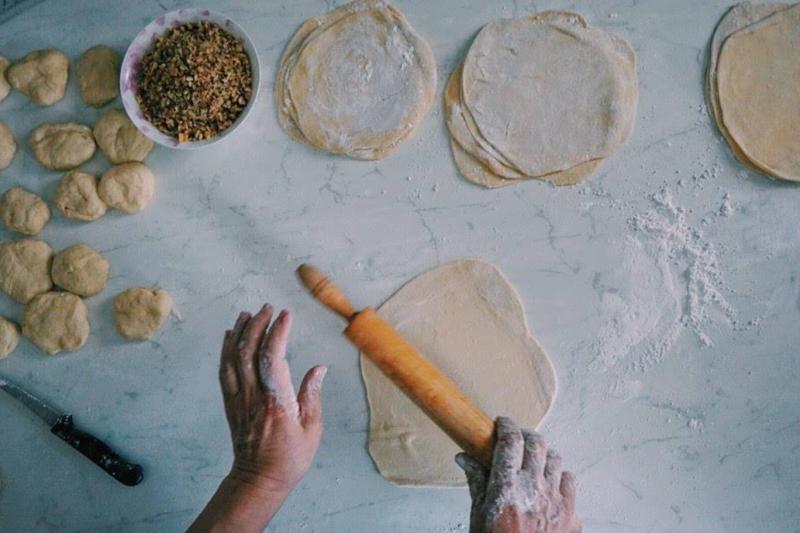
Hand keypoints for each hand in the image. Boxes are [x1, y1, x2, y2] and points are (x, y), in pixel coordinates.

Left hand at [189, 305, 326, 532]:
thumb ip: (312, 395)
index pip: (273, 358)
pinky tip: (231, 335)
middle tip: (269, 308)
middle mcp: (253, 397)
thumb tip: (318, 368)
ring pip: (233, 358)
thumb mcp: (312, 429)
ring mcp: (238, 399)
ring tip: (249, 313)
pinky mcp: (230, 403)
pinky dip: (226, 349)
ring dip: (240, 332)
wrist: (258, 480)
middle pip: (249, 352)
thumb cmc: (289, 458)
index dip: (278, 332)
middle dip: (258, 325)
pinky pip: (224, 371)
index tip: (286, 315)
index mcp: (276, 402)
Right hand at [456, 417, 577, 532]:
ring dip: (543, 455)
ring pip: (555, 459)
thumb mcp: (478, 516)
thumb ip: (476, 482)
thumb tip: (464, 458)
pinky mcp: (570, 513)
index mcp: (507, 487)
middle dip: (525, 435)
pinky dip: (560, 476)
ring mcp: (555, 500)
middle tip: (516, 438)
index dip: (506, 425)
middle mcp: (534, 488)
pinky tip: (549, 483)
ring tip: (532, 461)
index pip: (511, 441)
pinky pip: (570, 480)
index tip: (502, 423)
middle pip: (536, 443)